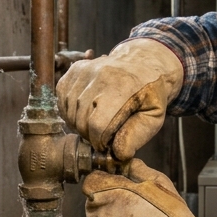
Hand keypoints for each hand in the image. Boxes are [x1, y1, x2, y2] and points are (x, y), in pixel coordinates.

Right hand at [58, 39, 183, 160]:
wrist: (143, 63)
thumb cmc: (149, 93)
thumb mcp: (154, 116)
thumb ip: (137, 136)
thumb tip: (118, 154)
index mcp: (124, 86)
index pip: (98, 125)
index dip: (100, 142)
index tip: (107, 145)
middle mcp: (101, 74)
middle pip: (81, 120)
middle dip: (90, 135)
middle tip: (103, 135)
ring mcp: (85, 70)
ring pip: (69, 111)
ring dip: (79, 124)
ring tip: (96, 123)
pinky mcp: (75, 69)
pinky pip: (63, 99)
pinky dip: (70, 111)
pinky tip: (85, 111)